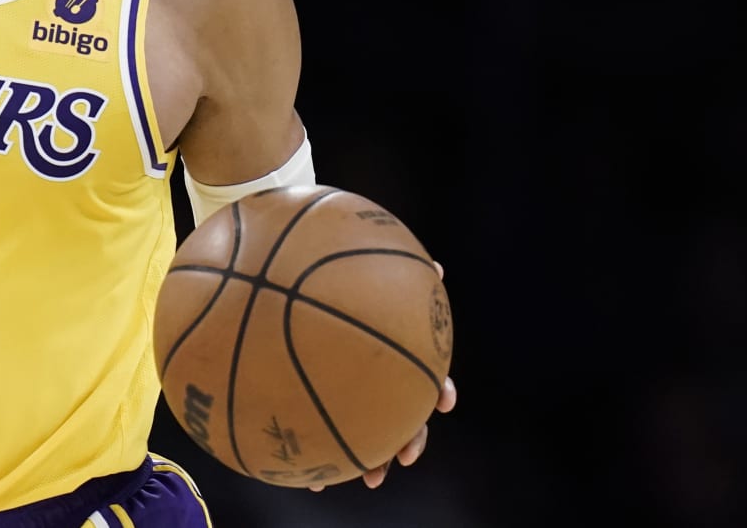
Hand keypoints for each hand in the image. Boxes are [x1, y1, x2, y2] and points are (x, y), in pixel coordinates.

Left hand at [312, 261, 457, 491]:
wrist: (302, 303)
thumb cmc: (344, 294)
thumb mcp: (369, 283)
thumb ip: (399, 277)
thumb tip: (437, 266)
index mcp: (397, 361)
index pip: (428, 378)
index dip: (440, 390)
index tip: (444, 401)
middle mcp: (383, 386)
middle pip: (406, 417)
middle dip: (409, 439)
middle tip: (405, 456)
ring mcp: (359, 402)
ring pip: (373, 438)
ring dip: (373, 460)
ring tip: (369, 479)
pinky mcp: (327, 413)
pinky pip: (328, 439)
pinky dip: (324, 459)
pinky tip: (312, 477)